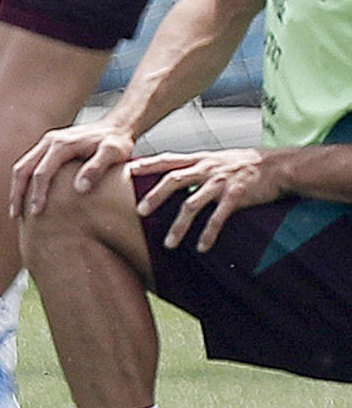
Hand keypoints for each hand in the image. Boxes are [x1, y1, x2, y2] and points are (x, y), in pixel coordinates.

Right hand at [11, 122, 135, 217]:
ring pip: (23, 166)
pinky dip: (24, 182)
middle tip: (17, 216)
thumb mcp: (113, 153)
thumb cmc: (117, 142)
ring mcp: (47, 143)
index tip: (36, 212)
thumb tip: (79, 188)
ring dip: (17, 188)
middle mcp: (50, 141)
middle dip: (17, 193)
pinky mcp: (49, 147)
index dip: (37, 193)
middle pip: (23, 168)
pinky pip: (30, 164)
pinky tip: (27, 197)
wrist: (117, 126)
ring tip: (18, 211)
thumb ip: (97, 168)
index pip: (42, 172)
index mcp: (62, 144)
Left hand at [133, 149, 283, 252]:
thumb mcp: (217, 160)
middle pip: (174, 180)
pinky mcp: (236, 196)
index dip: (148, 164)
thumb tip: (176, 175)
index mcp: (201, 160)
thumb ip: (197, 166)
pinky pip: (218, 218)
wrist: (277, 166)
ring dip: (179, 226)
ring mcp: (221, 182)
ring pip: (192, 204)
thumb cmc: (245, 165)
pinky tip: (202, 248)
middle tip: (139, 211)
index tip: (129, 171)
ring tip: (168, 244)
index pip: (169, 160)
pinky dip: (208, 234)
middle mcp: (207, 169)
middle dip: (155, 196)